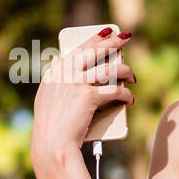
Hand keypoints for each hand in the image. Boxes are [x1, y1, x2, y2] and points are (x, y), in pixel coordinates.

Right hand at [31, 27, 135, 164]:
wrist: (52, 146)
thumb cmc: (50, 127)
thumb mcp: (46, 98)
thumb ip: (53, 77)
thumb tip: (57, 57)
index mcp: (54, 74)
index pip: (77, 50)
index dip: (93, 39)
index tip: (106, 33)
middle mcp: (64, 75)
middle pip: (93, 51)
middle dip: (113, 42)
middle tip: (126, 36)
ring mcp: (76, 83)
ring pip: (108, 69)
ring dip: (125, 71)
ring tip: (132, 76)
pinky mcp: (88, 96)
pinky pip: (114, 91)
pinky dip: (125, 95)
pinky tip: (130, 99)